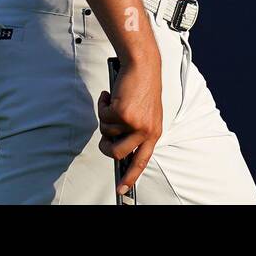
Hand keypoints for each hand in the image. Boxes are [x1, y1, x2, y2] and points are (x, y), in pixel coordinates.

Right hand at [97, 55, 161, 195]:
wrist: (143, 65)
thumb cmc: (142, 87)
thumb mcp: (146, 113)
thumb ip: (135, 130)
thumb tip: (115, 145)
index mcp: (153, 133)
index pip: (141, 161)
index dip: (130, 177)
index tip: (122, 190)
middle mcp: (145, 131)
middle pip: (117, 153)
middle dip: (104, 146)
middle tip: (103, 136)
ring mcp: (133, 122)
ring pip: (106, 132)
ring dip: (105, 117)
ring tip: (114, 103)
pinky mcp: (122, 112)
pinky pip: (102, 115)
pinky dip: (103, 103)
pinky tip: (110, 94)